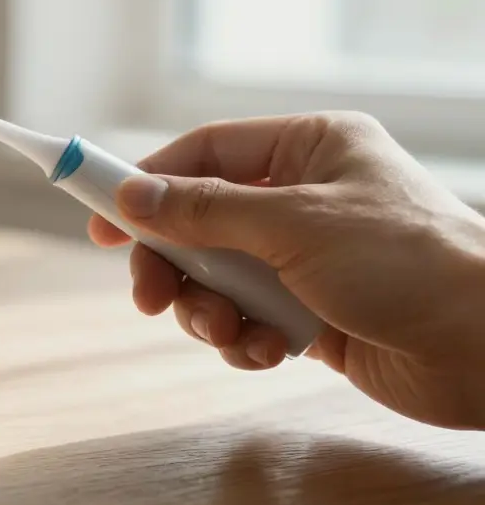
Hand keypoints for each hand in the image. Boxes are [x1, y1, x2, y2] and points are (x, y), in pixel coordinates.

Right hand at [87, 111, 484, 428]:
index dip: (146, 183)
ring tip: (229, 334)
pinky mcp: (312, 315)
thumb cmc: (406, 264)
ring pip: (217, 280)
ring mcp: (307, 259)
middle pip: (199, 224)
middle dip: (174, 266)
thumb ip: (205, 212)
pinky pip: (248, 321)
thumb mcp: (294, 226)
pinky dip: (245, 341)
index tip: (98, 221)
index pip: (204, 154)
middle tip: (150, 300)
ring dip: (209, 312)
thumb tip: (131, 196)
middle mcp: (304, 198)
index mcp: (309, 149)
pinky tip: (269, 354)